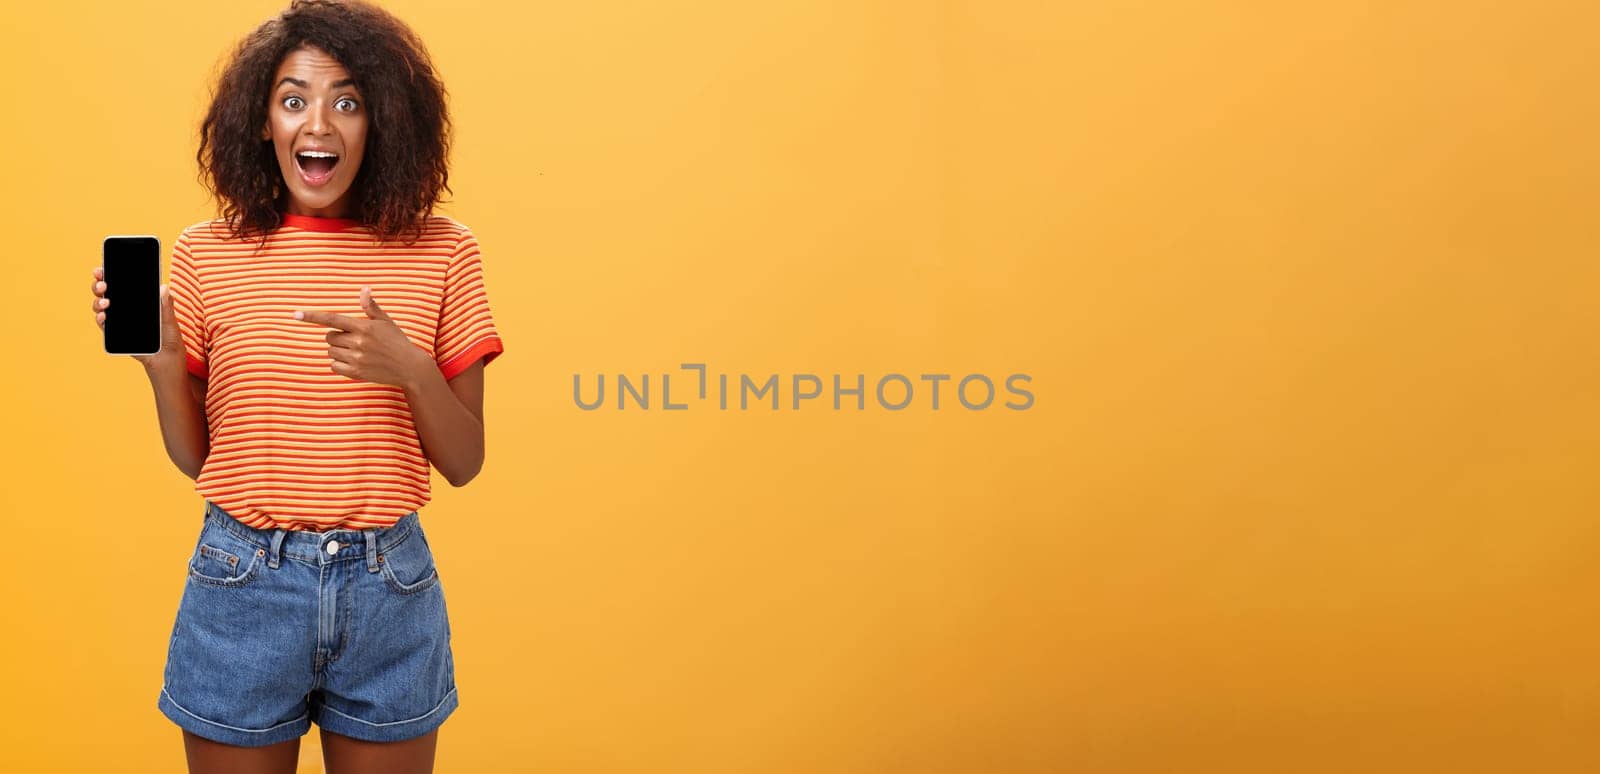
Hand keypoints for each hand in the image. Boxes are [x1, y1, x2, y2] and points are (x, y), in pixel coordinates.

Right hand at [92, 266, 183, 370]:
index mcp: (138, 300)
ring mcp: (119, 320)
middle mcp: (125, 308)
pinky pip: (104, 325)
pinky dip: (101, 319)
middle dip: (100, 284)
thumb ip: (166, 305)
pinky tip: (104, 316)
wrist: (167, 360)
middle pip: (106, 292)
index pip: (121, 283)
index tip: (103, 267)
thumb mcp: (170, 320)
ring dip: (98, 302)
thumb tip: (164, 287)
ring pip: (100, 306)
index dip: (109, 274)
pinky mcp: (116, 334)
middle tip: (103, 284)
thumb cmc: (169, 338)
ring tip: (106, 302)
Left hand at [293, 286, 433, 387]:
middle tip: (354, 340)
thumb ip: (371, 307)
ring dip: (338, 351)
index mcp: (364, 327)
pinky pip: (334, 366)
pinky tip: (354, 362)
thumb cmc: (397, 341)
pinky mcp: (356, 373)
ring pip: (331, 352)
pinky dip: (339, 364)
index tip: (295, 314)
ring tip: (357, 352)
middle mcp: (359, 342)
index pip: (332, 319)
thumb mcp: (386, 322)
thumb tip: (364, 289)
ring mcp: (357, 359)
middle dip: (336, 337)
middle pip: (329, 337)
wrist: (410, 367)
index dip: (312, 316)